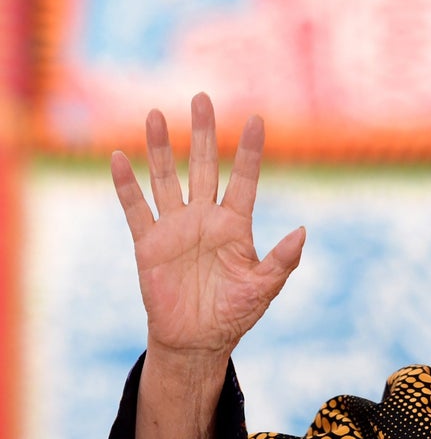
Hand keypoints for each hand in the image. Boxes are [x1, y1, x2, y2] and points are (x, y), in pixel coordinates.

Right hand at [112, 92, 303, 362]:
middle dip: (203, 134)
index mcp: (235, 226)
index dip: (250, 152)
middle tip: (202, 98)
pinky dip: (126, 185)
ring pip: (167, 179)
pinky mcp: (149, 243)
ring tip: (157, 114)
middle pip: (204, 167)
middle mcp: (205, 219)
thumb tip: (302, 230)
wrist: (197, 340)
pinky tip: (119, 158)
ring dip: (160, 149)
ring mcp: (175, 228)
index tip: (258, 120)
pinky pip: (136, 209)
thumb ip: (283, 260)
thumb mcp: (264, 287)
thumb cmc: (235, 314)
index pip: (244, 180)